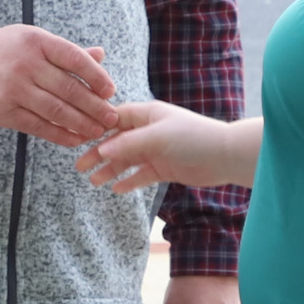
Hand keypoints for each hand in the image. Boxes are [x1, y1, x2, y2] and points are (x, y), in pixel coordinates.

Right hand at [0, 27, 117, 146]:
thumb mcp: (29, 40)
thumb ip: (64, 51)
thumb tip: (100, 55)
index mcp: (35, 41)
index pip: (74, 58)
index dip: (97, 76)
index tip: (110, 91)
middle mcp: (25, 64)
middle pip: (69, 88)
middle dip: (95, 106)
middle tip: (112, 118)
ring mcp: (14, 89)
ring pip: (57, 110)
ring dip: (82, 123)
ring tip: (98, 131)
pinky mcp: (4, 111)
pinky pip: (39, 126)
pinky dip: (60, 135)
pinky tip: (75, 139)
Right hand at [77, 103, 258, 191]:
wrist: (225, 156)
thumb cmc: (193, 137)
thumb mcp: (156, 136)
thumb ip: (127, 144)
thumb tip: (100, 150)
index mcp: (147, 115)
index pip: (116, 118)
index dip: (97, 128)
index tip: (79, 138)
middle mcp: (150, 131)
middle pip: (117, 142)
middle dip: (98, 154)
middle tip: (79, 167)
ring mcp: (156, 150)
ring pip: (127, 160)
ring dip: (110, 170)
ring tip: (93, 182)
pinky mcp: (164, 168)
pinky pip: (141, 175)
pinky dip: (129, 181)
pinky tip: (116, 189)